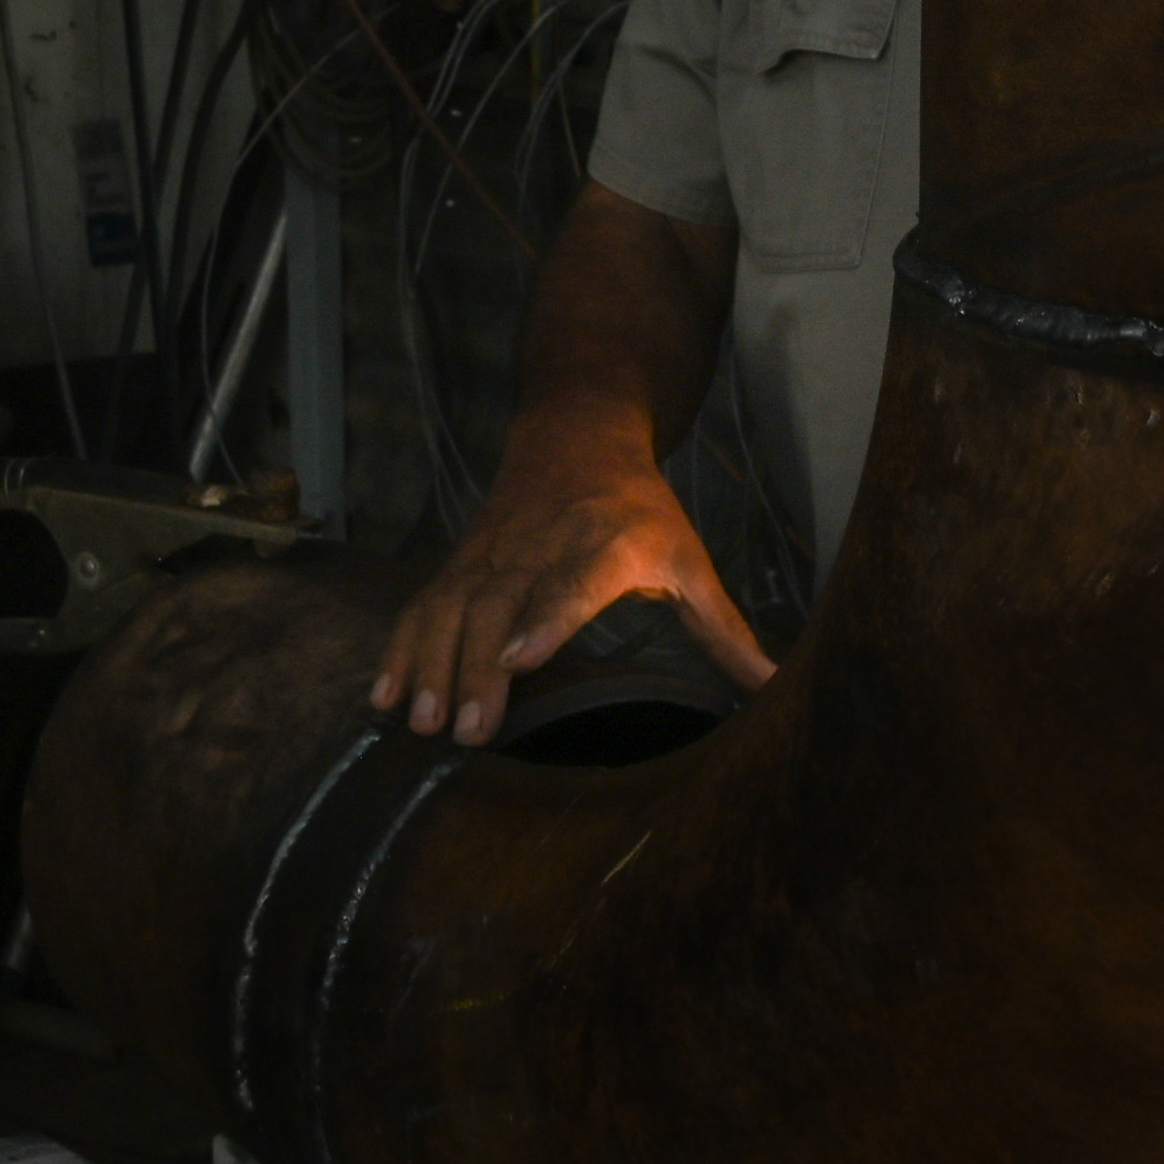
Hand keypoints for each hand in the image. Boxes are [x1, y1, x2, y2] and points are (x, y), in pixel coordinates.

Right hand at [370, 433, 771, 746]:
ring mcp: (494, 552)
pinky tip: (385, 696)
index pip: (575, 582)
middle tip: (467, 731)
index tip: (521, 659)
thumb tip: (778, 690)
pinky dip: (401, 648)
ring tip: (424, 723)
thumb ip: (725, 632)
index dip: (547, 618)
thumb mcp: (690, 561)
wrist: (576, 432)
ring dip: (433, 664)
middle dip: (478, 668)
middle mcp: (543, 545)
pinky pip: (425, 604)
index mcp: (610, 544)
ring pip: (454, 607)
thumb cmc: (641, 510)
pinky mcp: (462, 560)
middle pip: (501, 606)